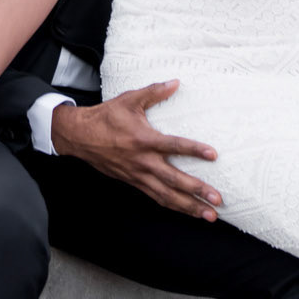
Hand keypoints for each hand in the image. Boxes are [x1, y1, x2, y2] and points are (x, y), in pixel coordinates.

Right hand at [52, 83, 222, 220]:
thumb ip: (154, 92)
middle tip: (218, 199)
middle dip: (198, 191)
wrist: (80, 136)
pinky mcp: (134, 183)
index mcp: (144, 140)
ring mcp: (139, 175)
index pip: (174, 146)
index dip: (195, 150)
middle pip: (175, 180)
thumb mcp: (130, 100)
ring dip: (190, 207)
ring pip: (167, 196)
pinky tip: (188, 212)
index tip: (214, 155)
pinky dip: (174, 206)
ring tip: (210, 216)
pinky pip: (157, 198)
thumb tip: (176, 82)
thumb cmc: (107, 116)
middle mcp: (144, 161)